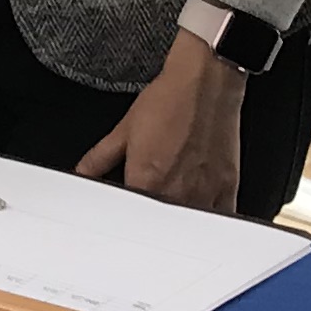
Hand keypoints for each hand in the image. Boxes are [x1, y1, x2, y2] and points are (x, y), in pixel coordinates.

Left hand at [78, 31, 246, 213]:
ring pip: (186, 229)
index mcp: (146, 180)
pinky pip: (216, 220)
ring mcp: (204, 194)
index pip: (128, 217)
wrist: (205, 81)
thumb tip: (83, 174)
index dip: (123, 218)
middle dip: (148, 222)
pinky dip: (204, 219)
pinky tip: (196, 208)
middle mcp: (176, 192)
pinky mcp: (227, 189)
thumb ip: (99, 158)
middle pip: (158, 226)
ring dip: (175, 222)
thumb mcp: (124, 129)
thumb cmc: (170, 100)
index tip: (122, 213)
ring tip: (171, 203)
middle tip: (147, 203)